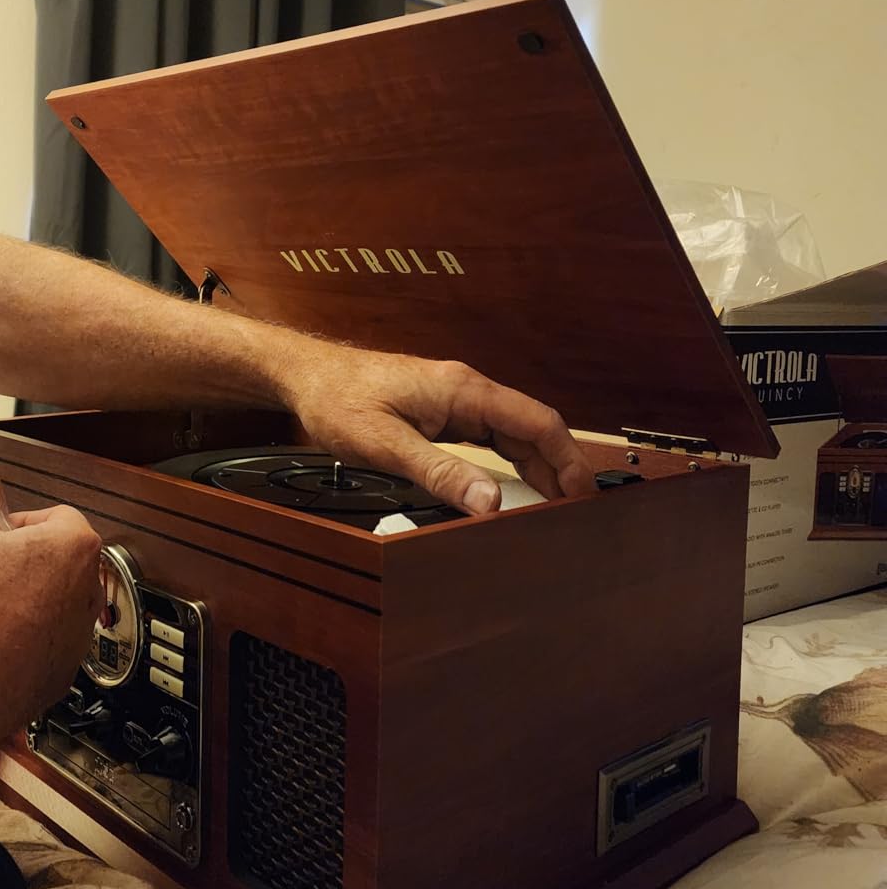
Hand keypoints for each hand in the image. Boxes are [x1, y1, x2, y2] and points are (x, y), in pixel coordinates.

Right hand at [0, 462, 101, 766]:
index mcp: (74, 547)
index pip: (55, 517)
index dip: (19, 524)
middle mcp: (88, 590)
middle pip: (57, 560)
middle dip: (23, 560)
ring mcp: (80, 633)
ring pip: (54, 602)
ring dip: (25, 599)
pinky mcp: (64, 669)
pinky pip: (46, 642)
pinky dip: (23, 638)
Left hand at [282, 345, 593, 514]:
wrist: (305, 376)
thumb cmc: (337, 397)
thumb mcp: (385, 443)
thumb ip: (439, 472)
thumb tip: (488, 502)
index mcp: (463, 390)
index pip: (538, 421)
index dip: (568, 459)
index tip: (583, 494)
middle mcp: (466, 391)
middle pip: (533, 430)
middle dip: (560, 468)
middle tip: (575, 512)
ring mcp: (455, 402)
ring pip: (513, 435)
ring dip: (537, 469)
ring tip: (552, 508)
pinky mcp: (442, 414)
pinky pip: (490, 439)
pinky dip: (509, 465)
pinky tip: (511, 490)